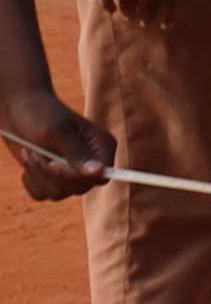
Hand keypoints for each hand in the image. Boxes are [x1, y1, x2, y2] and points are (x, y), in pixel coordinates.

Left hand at [1, 81, 96, 201]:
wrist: (15, 108)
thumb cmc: (38, 113)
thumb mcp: (57, 132)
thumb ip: (78, 153)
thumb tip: (99, 172)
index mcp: (102, 146)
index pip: (101, 177)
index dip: (75, 176)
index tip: (53, 162)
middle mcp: (91, 162)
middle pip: (79, 188)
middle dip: (51, 174)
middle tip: (35, 152)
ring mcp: (71, 171)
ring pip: (60, 194)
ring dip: (38, 176)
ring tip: (30, 153)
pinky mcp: (53, 178)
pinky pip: (45, 195)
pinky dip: (32, 182)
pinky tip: (29, 163)